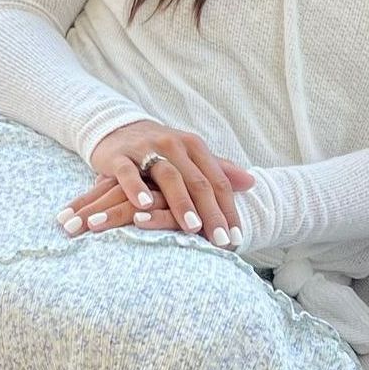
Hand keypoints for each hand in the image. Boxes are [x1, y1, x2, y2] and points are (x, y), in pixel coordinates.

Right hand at [57, 119, 256, 248]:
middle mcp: (173, 144)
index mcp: (193, 146)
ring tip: (192, 228)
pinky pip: (128, 172)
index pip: (217, 180)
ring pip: (168, 176)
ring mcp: (145, 149)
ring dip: (181, 202)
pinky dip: (136, 188)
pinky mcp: (119, 156)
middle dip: (211, 212)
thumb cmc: (158, 150)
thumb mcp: (189, 156)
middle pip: (197, 181)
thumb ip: (218, 169)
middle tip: (221, 241)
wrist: (116, 129)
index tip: (236, 237)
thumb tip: (252, 182)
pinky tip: (143, 206)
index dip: (228, 209)